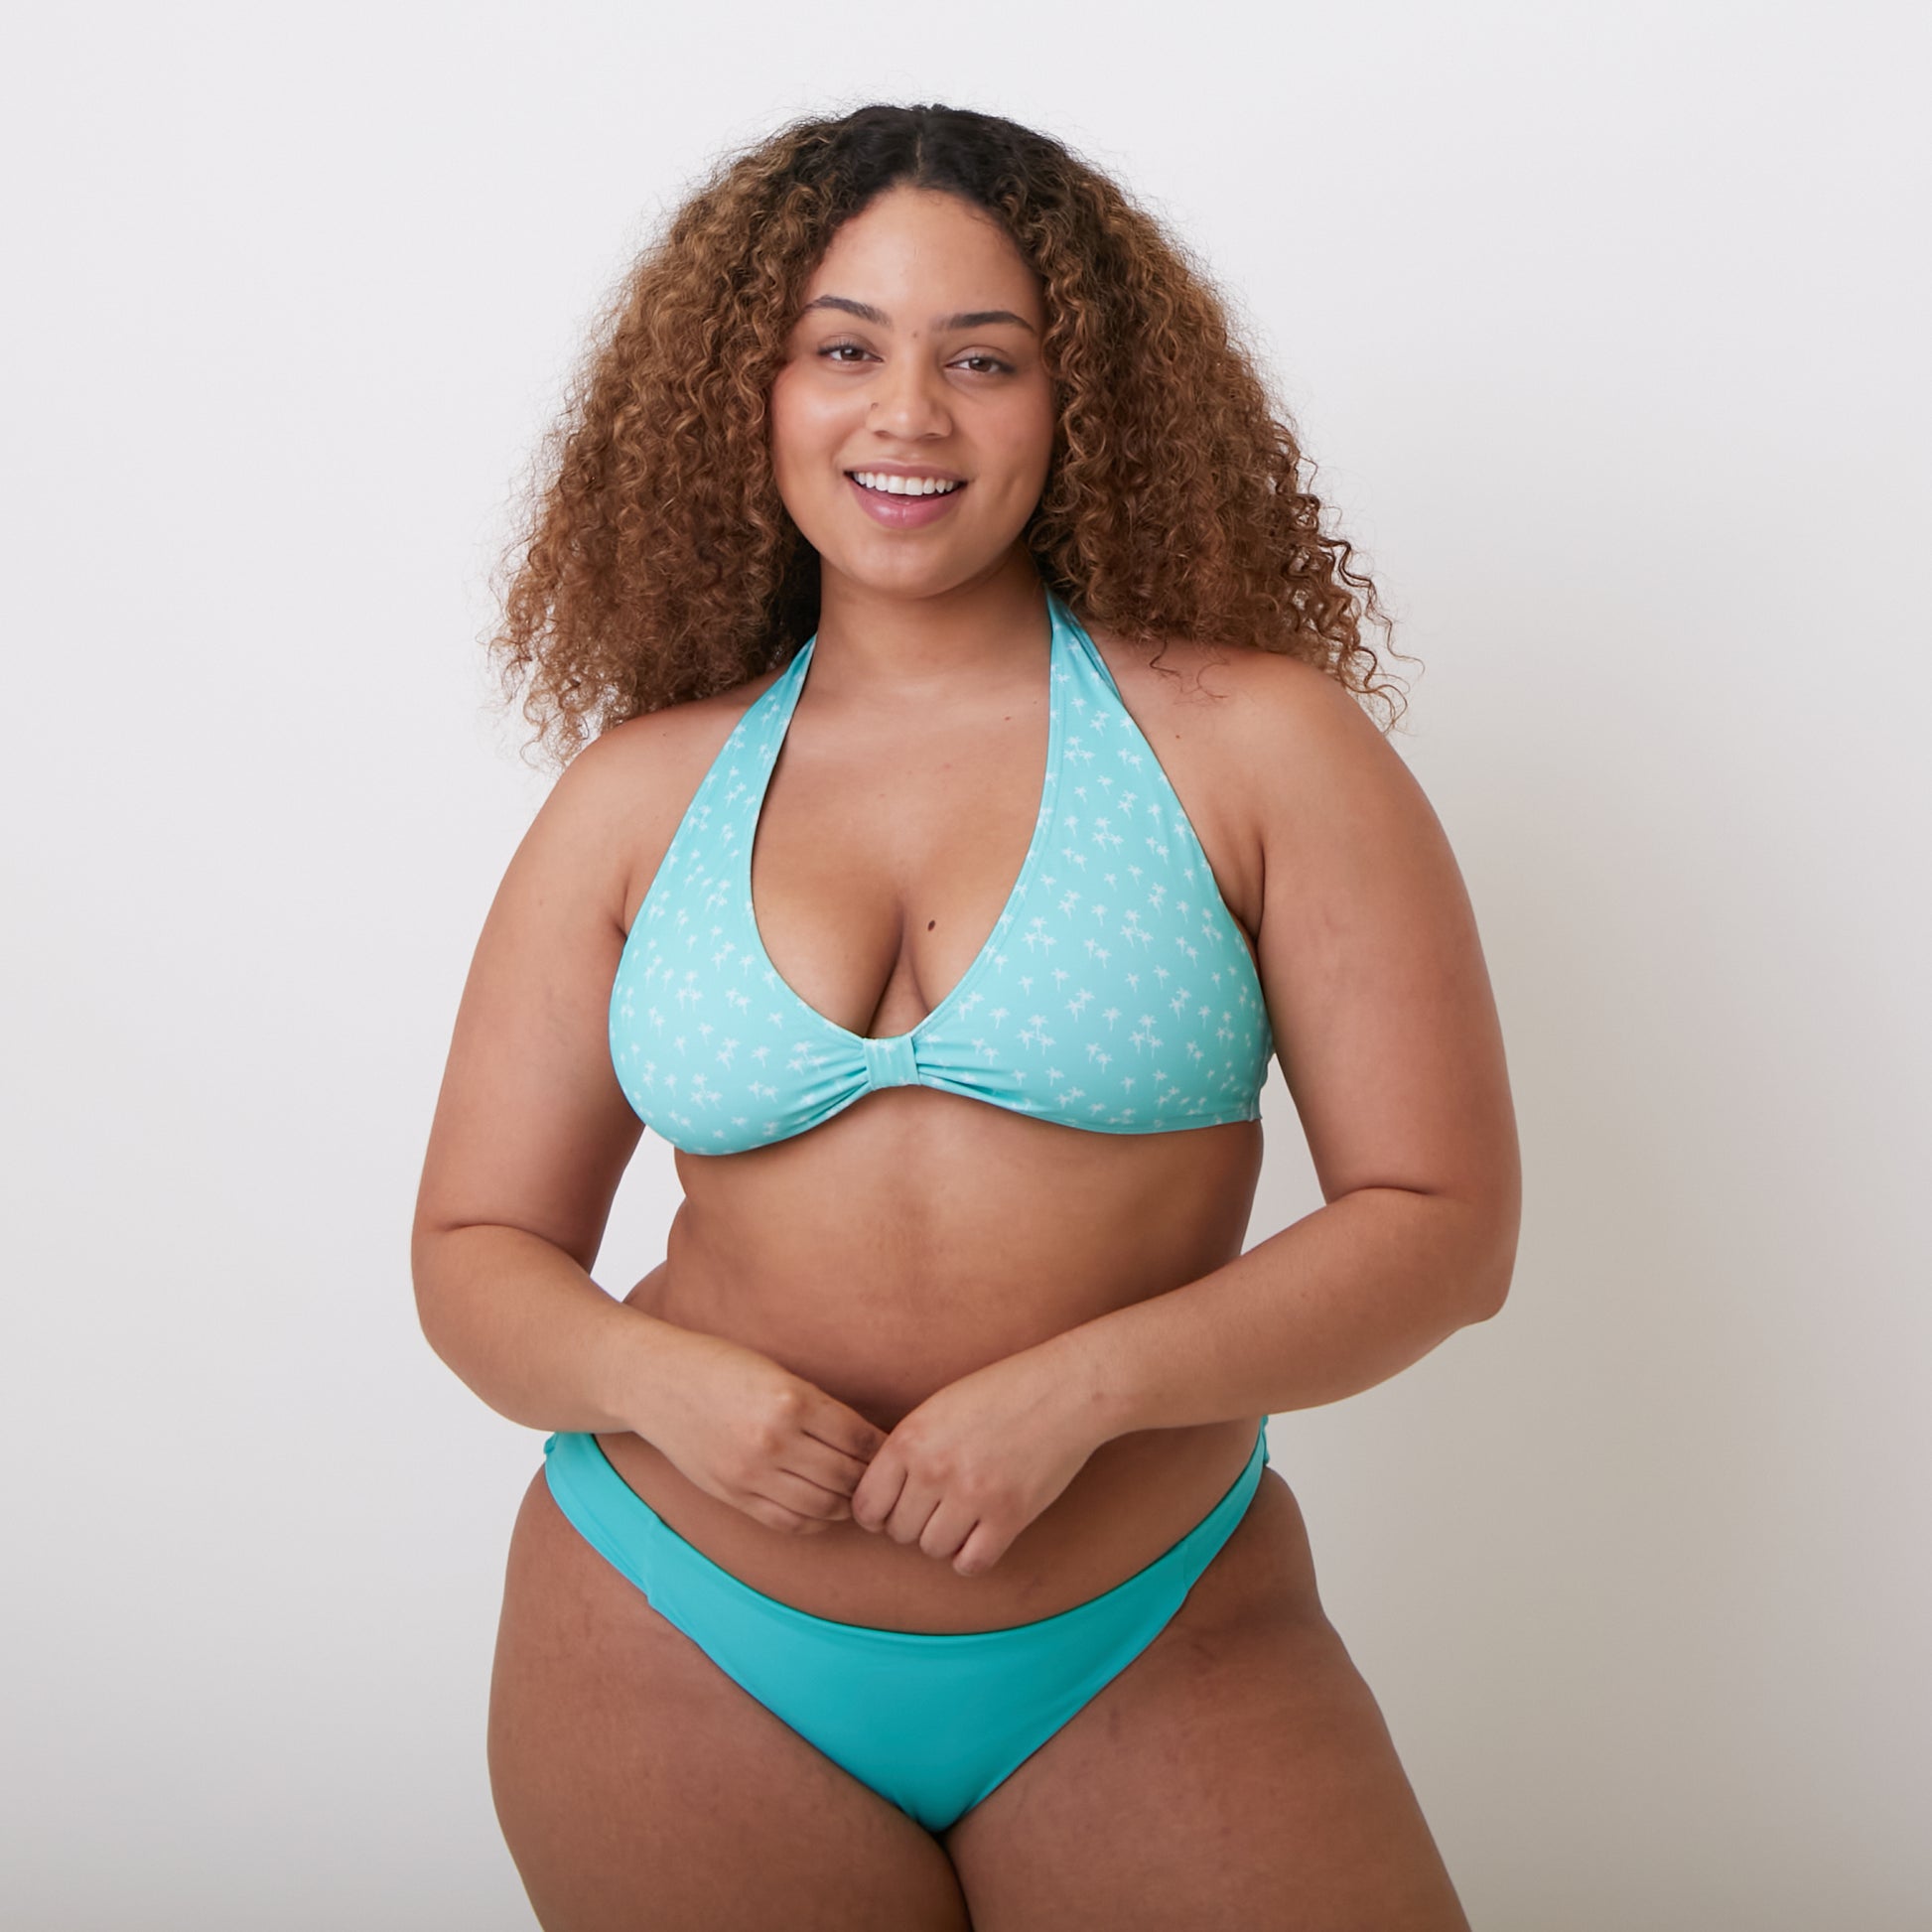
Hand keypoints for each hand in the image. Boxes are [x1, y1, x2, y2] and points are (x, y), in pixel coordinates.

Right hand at [643, 1328, 887, 1536]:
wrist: (657, 1383)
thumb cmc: (722, 1367)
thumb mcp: (777, 1373)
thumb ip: (818, 1408)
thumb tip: (868, 1440)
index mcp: (791, 1400)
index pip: (858, 1437)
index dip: (883, 1448)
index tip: (894, 1449)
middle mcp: (773, 1441)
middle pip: (846, 1476)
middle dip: (870, 1479)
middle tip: (883, 1477)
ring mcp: (751, 1473)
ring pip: (823, 1505)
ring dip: (847, 1503)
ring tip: (856, 1493)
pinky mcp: (733, 1495)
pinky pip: (788, 1522)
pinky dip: (816, 1520)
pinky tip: (824, 1507)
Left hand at [849, 1343, 1106, 1576]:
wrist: (1064, 1391)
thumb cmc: (1000, 1393)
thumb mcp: (938, 1408)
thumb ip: (907, 1450)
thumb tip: (882, 1498)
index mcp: (909, 1439)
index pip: (867, 1506)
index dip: (877, 1514)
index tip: (894, 1509)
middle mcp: (934, 1470)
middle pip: (899, 1532)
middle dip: (914, 1525)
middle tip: (937, 1507)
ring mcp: (972, 1496)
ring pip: (932, 1549)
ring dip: (944, 1539)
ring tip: (963, 1515)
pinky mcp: (1009, 1516)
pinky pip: (971, 1563)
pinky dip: (972, 1555)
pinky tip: (983, 1533)